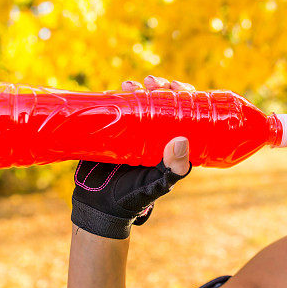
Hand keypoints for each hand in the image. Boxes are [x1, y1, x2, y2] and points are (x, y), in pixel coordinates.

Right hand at [70, 76, 196, 238]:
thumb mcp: (159, 183)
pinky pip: (123, 109)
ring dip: (141, 88)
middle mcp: (159, 134)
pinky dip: (123, 96)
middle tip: (153, 82)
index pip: (187, 113)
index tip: (179, 87)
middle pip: (165, 102)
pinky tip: (121, 88)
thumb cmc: (135, 197)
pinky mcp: (117, 131)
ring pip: (145, 102)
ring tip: (133, 85)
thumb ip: (173, 168)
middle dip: (162, 87)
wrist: (99, 205)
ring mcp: (137, 131)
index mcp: (175, 144)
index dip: (186, 96)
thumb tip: (181, 140)